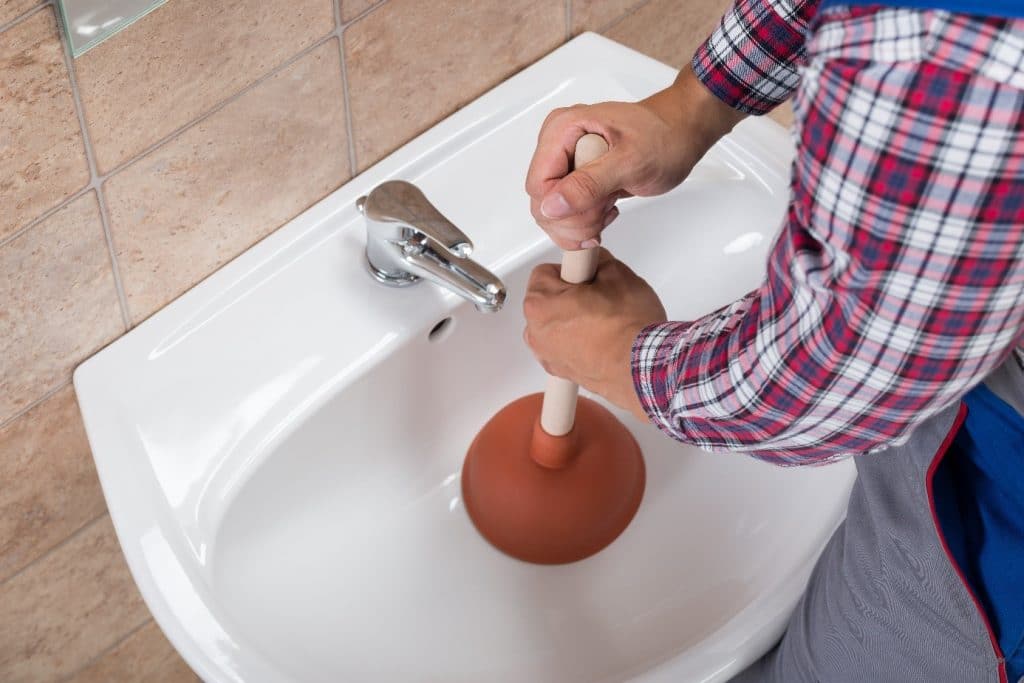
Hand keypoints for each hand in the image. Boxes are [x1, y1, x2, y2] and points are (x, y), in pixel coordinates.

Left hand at [523, 249, 666, 419]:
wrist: (643, 367)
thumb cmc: (629, 328)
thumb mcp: (617, 275)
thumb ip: (598, 262)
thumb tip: (596, 264)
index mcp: (541, 303)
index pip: (545, 272)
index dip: (572, 271)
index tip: (587, 277)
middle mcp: (536, 332)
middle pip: (548, 300)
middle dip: (570, 296)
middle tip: (599, 299)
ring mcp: (547, 355)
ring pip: (555, 325)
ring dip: (572, 321)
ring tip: (603, 322)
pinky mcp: (561, 372)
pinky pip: (563, 348)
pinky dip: (577, 343)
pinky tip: (600, 340)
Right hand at [524, 65, 744, 249]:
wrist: (681, 134)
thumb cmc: (664, 137)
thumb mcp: (630, 162)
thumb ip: (588, 184)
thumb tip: (552, 205)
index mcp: (563, 129)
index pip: (538, 185)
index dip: (562, 209)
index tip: (595, 211)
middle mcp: (557, 144)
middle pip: (542, 204)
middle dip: (575, 219)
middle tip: (607, 209)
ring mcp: (565, 163)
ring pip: (552, 214)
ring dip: (583, 223)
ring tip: (611, 205)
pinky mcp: (574, 179)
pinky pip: (565, 214)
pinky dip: (587, 222)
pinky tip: (608, 209)